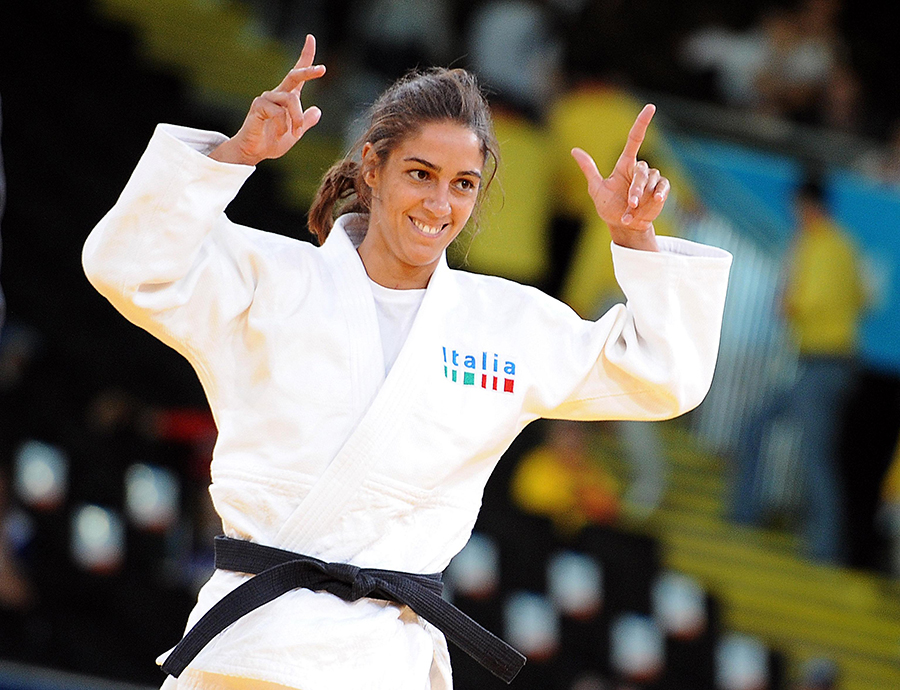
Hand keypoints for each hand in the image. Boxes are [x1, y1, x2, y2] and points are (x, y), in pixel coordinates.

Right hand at [210, 34, 325, 165]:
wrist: (253, 153)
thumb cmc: (271, 142)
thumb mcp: (294, 134)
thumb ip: (305, 122)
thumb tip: (318, 110)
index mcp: (286, 98)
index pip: (297, 73)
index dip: (305, 56)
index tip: (310, 38)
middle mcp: (276, 94)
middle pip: (294, 75)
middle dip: (308, 70)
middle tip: (322, 69)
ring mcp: (266, 98)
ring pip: (291, 100)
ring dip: (297, 119)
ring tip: (294, 133)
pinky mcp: (258, 106)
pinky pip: (279, 112)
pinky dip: (283, 125)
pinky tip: (279, 133)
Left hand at [571, 104, 668, 250]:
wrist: (623, 226)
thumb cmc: (608, 206)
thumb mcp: (596, 188)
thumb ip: (589, 169)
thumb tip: (574, 150)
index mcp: (625, 164)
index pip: (635, 139)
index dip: (642, 123)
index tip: (650, 107)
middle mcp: (639, 170)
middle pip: (642, 170)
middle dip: (636, 188)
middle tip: (631, 203)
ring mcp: (651, 181)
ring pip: (652, 181)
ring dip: (642, 198)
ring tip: (632, 212)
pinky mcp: (660, 191)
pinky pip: (662, 188)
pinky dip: (657, 198)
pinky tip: (653, 205)